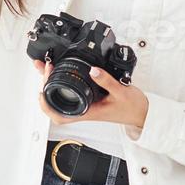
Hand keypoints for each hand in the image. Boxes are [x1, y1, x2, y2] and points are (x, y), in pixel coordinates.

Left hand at [33, 58, 148, 131]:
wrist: (143, 113)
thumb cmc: (132, 108)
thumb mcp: (121, 92)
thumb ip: (106, 80)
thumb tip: (93, 70)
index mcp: (89, 112)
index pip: (60, 116)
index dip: (46, 105)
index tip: (41, 90)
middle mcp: (85, 110)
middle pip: (56, 104)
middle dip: (46, 86)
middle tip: (45, 68)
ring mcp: (87, 106)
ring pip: (63, 98)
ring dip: (52, 84)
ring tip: (48, 68)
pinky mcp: (92, 100)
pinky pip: (72, 93)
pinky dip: (64, 83)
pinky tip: (63, 74)